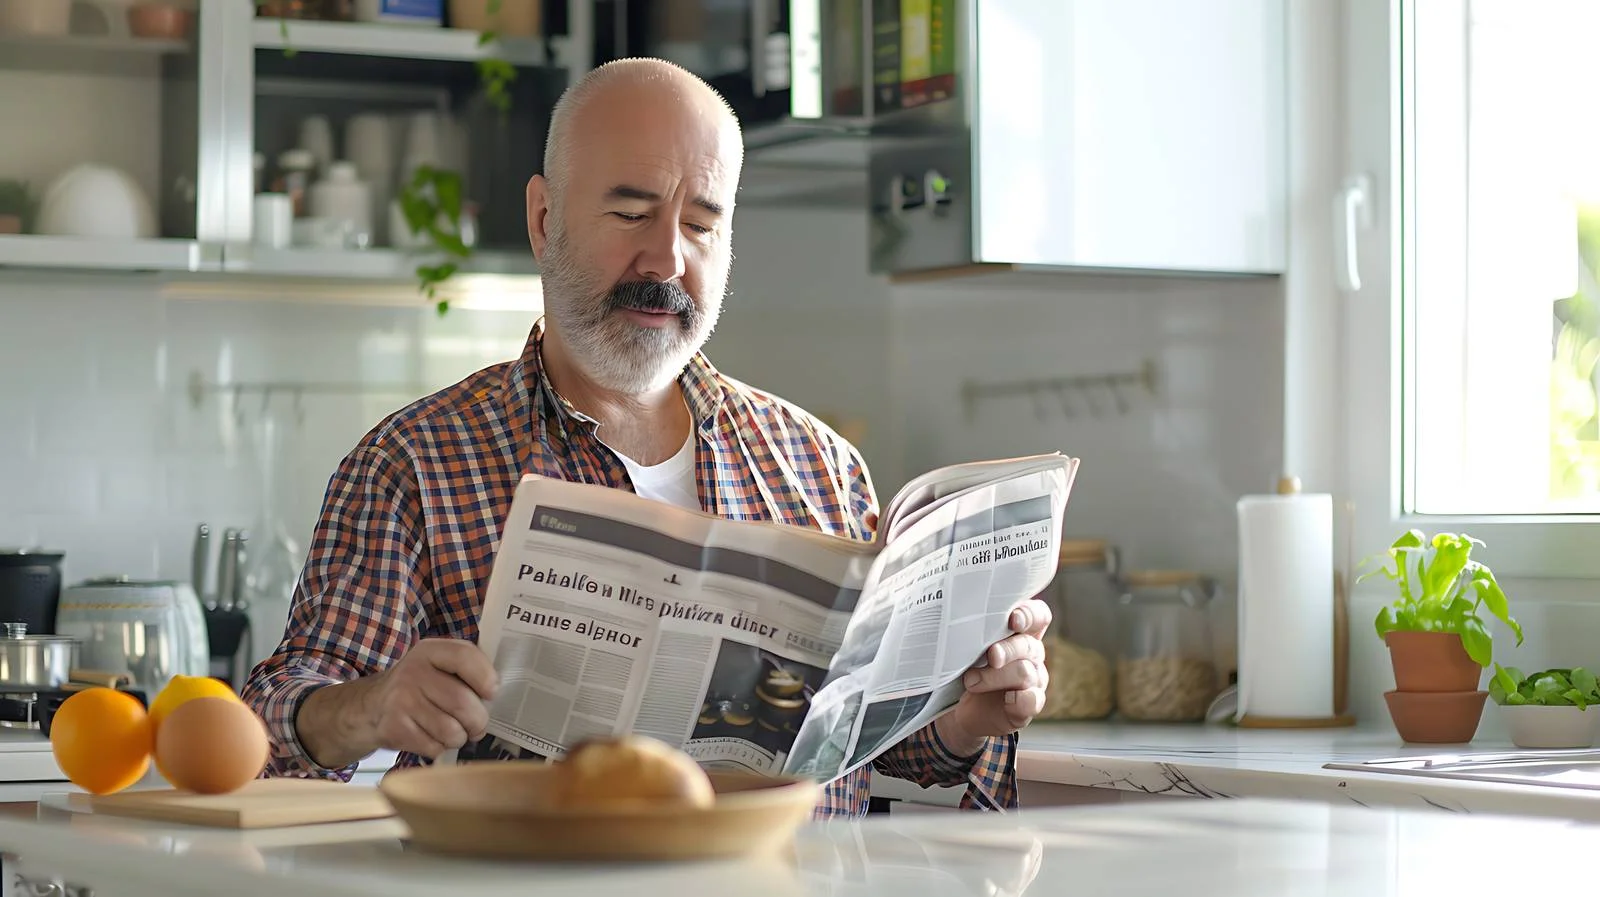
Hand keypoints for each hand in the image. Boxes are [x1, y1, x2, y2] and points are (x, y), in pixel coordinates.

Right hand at [365, 638, 499, 758]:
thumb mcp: (438, 665)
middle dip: (478, 721)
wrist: (370, 706)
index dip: (485, 678)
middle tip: (477, 725)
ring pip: (451, 730)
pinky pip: (434, 747)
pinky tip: (432, 737)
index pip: (465, 656)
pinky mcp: (394, 728)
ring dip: (459, 737)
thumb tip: (497, 692)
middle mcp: (413, 672)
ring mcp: (401, 701)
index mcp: (430, 651)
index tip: (491, 693)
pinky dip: (439, 748)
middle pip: (462, 702)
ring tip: (454, 731)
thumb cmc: (419, 686)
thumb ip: (468, 669)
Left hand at [936, 598, 1051, 756]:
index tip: (1013, 619)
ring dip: (996, 676)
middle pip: (1029, 645)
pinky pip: (1032, 700)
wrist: (959, 710)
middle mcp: (1030, 653)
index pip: (1038, 615)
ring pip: (1025, 672)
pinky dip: (1021, 700)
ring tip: (971, 681)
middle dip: (1008, 649)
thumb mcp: (965, 647)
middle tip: (991, 656)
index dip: (1030, 615)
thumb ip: (969, 632)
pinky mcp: (1028, 704)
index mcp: (1019, 631)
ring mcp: (1033, 679)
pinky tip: (1007, 700)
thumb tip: (953, 620)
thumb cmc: (963, 667)